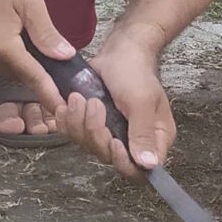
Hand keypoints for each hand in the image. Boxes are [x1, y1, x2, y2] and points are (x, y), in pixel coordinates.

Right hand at [0, 0, 68, 111]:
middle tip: (63, 69)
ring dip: (26, 62)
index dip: (49, 93)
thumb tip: (64, 56)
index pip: (32, 76)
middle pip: (20, 73)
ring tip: (44, 49)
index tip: (61, 109)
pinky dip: (13, 54)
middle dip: (39, 73)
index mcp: (2, 47)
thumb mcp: (30, 2)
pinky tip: (22, 38)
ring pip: (9, 66)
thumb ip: (46, 33)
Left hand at [66, 32, 174, 175]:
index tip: (113, 141)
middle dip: (96, 133)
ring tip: (80, 98)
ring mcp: (111, 134)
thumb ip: (143, 133)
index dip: (124, 162)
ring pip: (88, 146)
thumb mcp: (141, 101)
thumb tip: (149, 164)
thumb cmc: (135, 72)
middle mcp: (133, 141)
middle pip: (109, 158)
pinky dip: (67, 120)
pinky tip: (66, 105)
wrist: (120, 51)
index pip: (141, 170)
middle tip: (94, 105)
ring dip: (79, 122)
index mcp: (154, 139)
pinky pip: (74, 135)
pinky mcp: (91, 125)